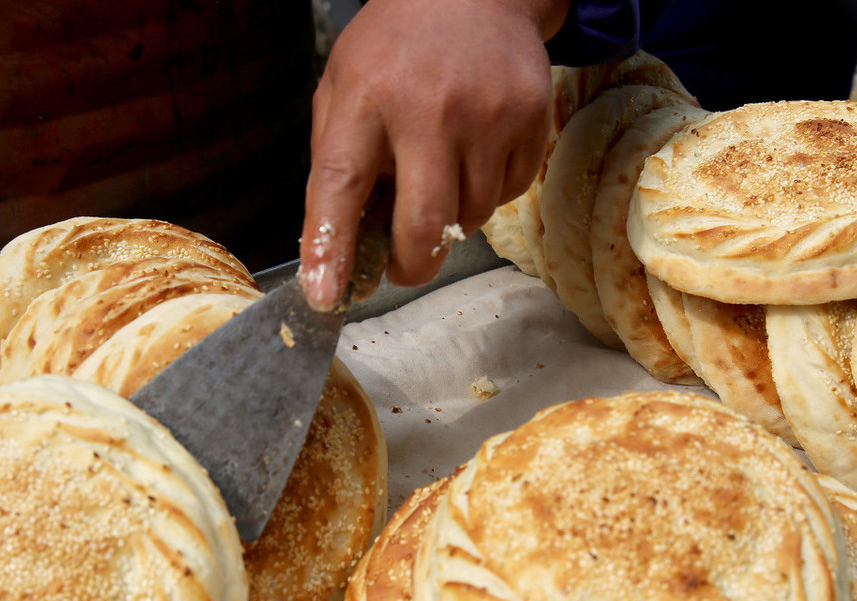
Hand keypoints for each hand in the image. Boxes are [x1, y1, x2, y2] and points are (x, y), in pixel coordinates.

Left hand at [299, 0, 568, 308]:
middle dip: (410, 266)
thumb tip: (342, 248)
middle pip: (423, 224)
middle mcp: (429, 108)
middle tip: (401, 268)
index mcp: (366, 97)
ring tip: (440, 173)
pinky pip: (507, 195)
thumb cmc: (397, 49)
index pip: (341, 184)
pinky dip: (487, 192)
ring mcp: (488, 116)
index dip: (331, 247)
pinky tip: (475, 152)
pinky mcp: (531, 121)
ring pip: (470, 218)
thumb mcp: (343, 86)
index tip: (326, 296)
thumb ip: (338, 162)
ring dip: (450, 219)